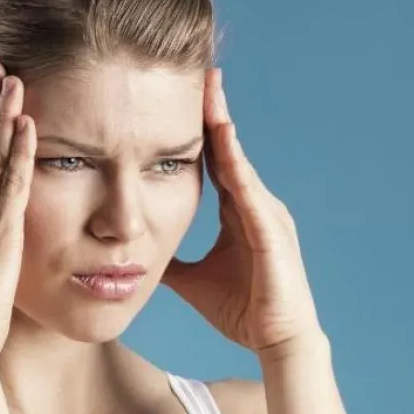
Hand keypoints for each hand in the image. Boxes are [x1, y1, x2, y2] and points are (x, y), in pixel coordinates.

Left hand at [161, 67, 323, 357]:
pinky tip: (221, 135)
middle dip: (216, 110)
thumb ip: (169, 261)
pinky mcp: (271, 229)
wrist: (278, 342)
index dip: (200, 130)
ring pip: (241, 159)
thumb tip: (135, 253)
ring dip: (225, 124)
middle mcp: (256, 204)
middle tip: (202, 71)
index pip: (216, 160)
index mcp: (239, 212)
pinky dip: (234, 160)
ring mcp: (267, 213)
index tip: (182, 96)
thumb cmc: (244, 312)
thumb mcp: (192, 280)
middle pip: (231, 148)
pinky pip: (249, 186)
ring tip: (210, 89)